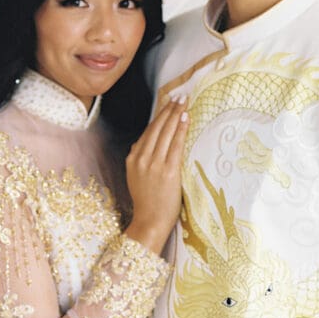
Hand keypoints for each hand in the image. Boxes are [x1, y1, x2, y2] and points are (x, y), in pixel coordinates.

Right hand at [124, 97, 187, 254]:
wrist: (149, 221)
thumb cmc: (147, 202)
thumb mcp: (136, 177)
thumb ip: (140, 159)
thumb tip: (145, 143)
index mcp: (133, 159)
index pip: (148, 131)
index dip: (159, 115)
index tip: (168, 103)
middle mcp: (141, 158)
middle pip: (157, 128)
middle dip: (168, 109)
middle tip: (179, 96)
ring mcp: (154, 164)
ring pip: (166, 133)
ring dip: (175, 114)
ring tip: (184, 102)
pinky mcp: (167, 171)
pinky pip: (175, 144)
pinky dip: (180, 129)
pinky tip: (185, 118)